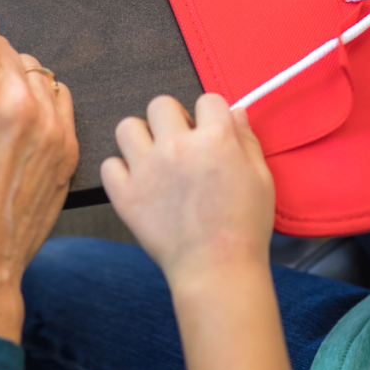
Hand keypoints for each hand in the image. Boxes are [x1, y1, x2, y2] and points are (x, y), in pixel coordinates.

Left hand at [102, 93, 273, 286]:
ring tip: (154, 159)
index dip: (210, 114)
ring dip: (141, 139)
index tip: (209, 129)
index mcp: (214, 139)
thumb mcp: (260, 178)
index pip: (207, 99)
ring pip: (127, 127)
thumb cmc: (244, 227)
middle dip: (172, 120)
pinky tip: (138, 183)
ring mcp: (147, 169)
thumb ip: (246, 140)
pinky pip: (109, 165)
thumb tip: (235, 113)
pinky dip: (120, 172)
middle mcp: (177, 147)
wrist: (217, 270)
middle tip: (180, 143)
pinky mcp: (126, 194)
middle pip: (161, 104)